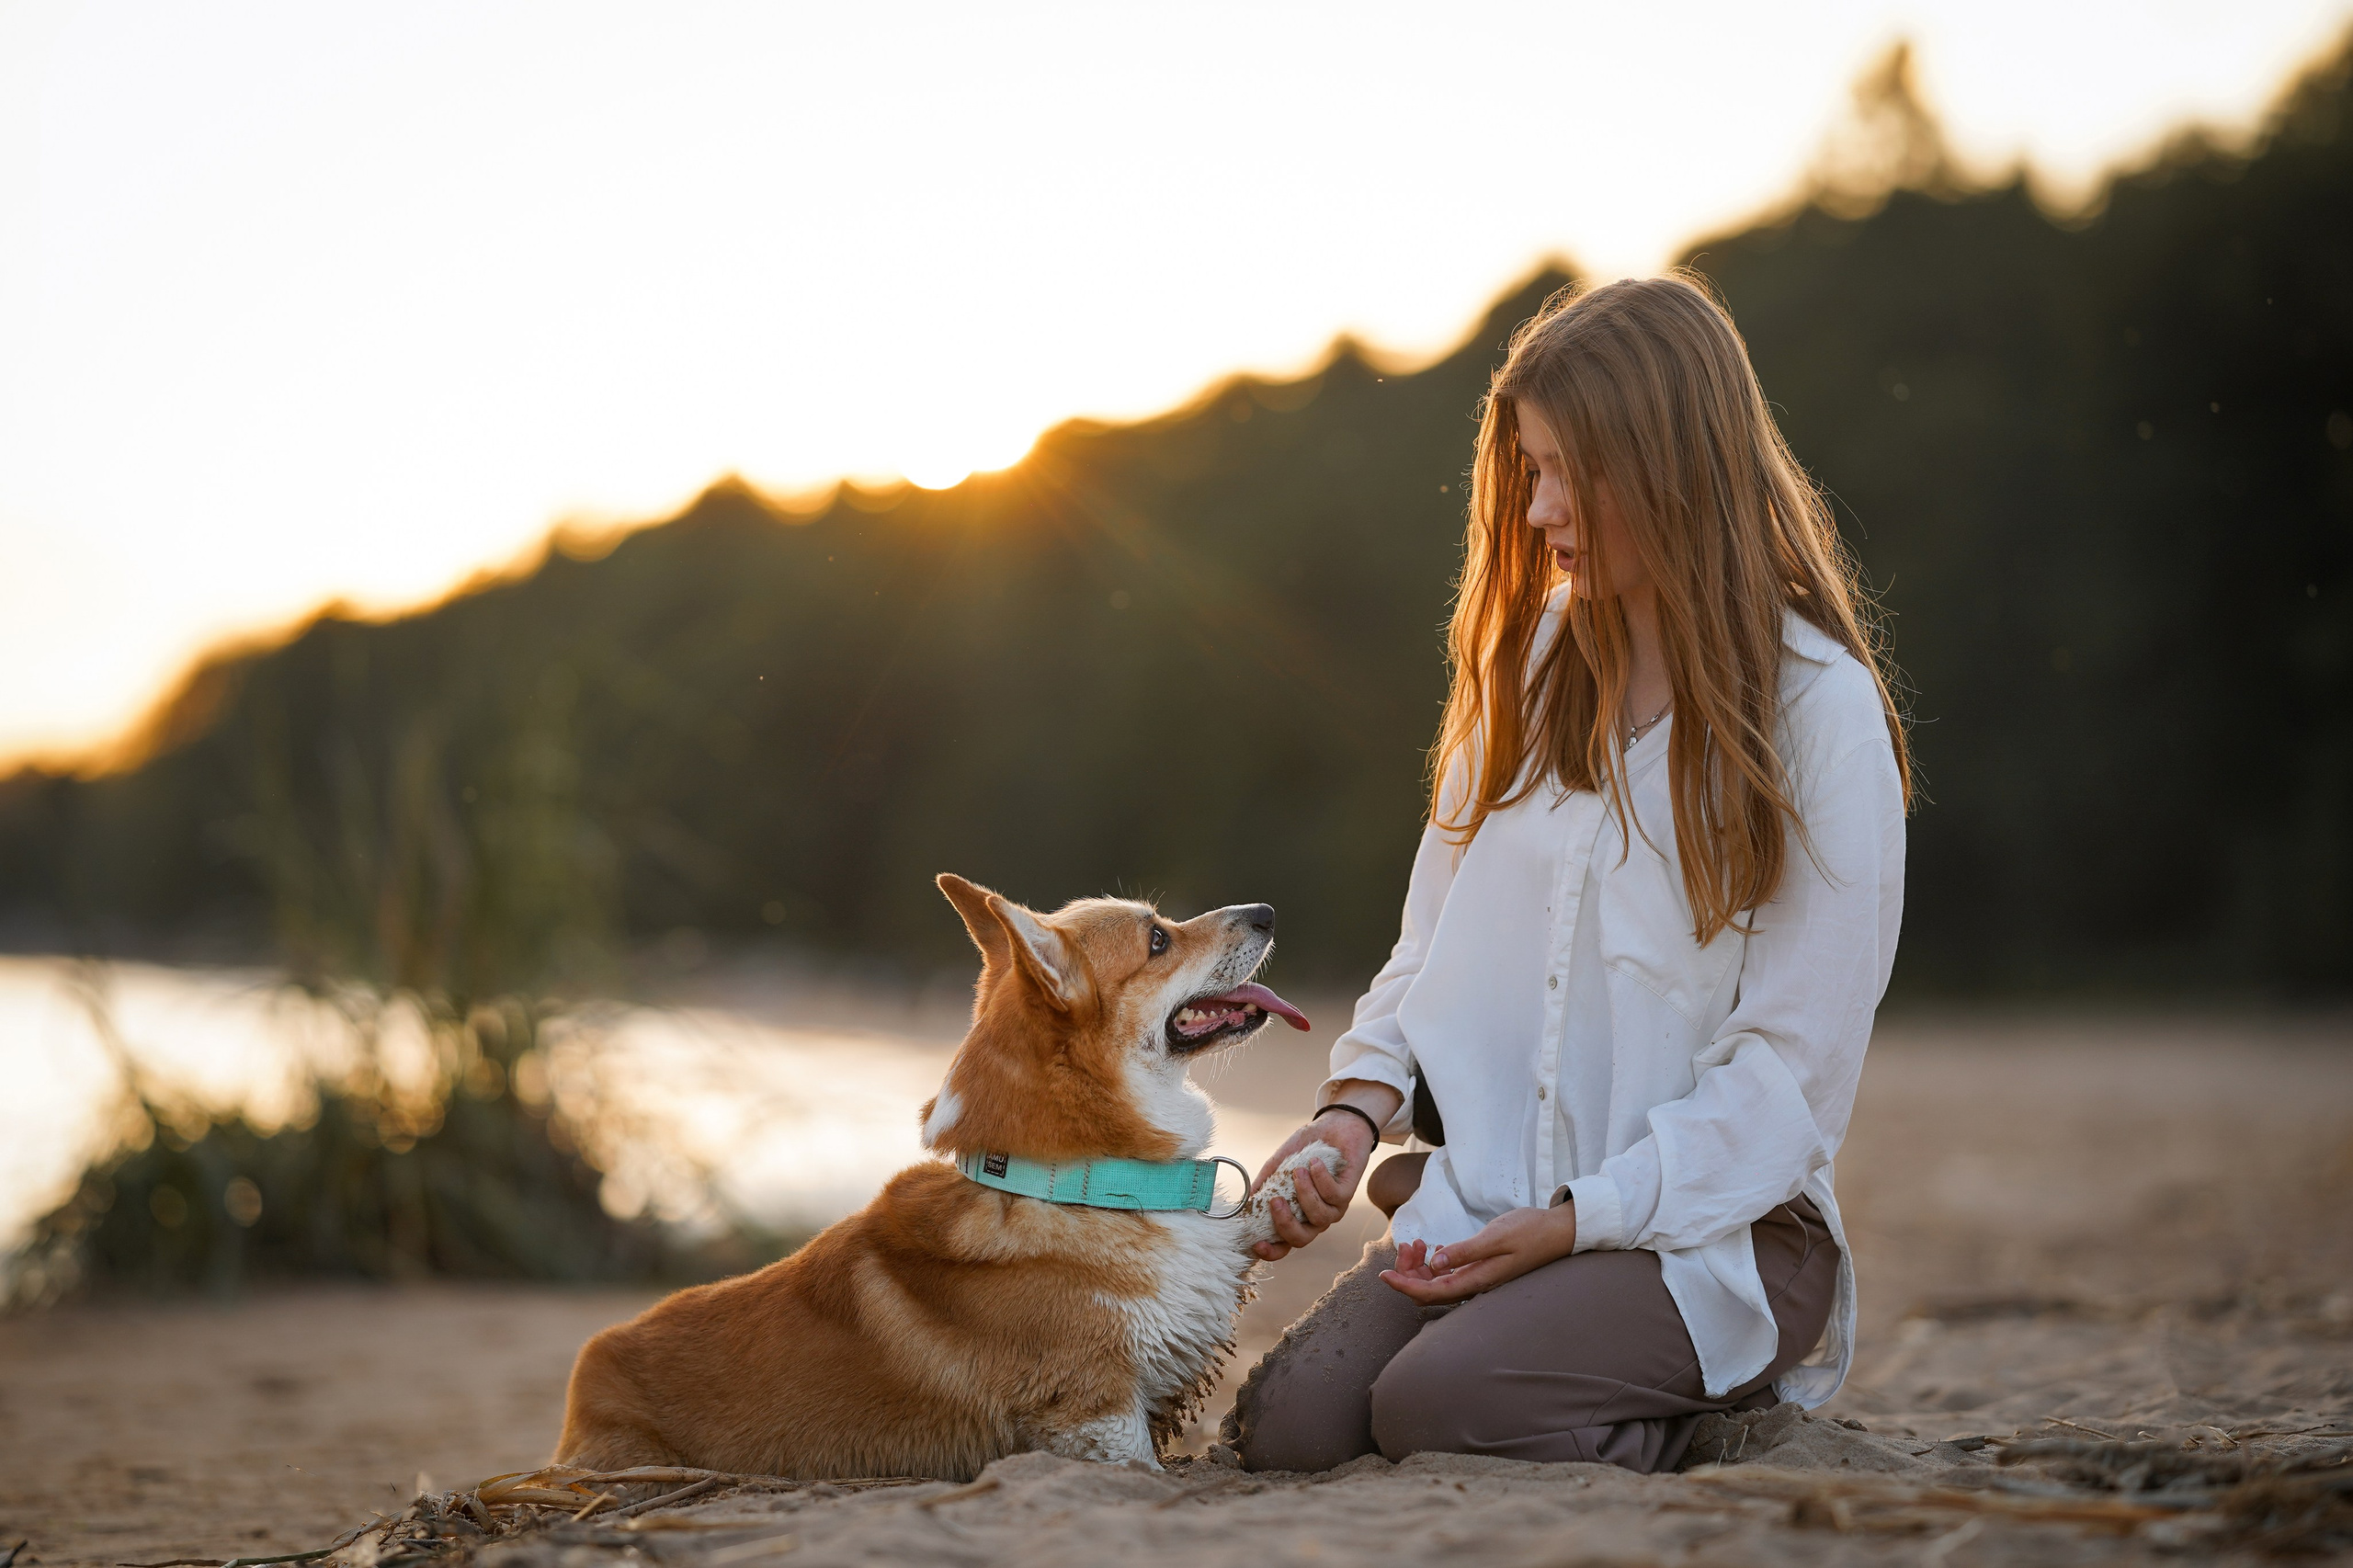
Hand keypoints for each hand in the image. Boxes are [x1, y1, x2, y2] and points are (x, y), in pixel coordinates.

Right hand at [1249, 1083, 1397, 1261]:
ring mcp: (1333, 1207)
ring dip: (1305, 1194)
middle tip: (1275, 1200)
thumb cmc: (1304, 1148)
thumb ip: (1264, 1183)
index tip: (1256, 1243)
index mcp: (1297, 1216)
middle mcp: (1315, 1217)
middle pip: (1302, 1240)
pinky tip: (1314, 1162)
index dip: (1271, 1251)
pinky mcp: (1348, 1193)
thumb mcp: (1278, 1164)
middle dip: (1286, 1224)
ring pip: (1320, 1218)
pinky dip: (1321, 1179)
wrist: (1335, 1125)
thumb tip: (1245, 1202)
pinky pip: (1334, 1196)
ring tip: (1298, 1170)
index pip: (1284, 1244)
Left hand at [1380, 1202, 1577, 1304]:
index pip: (1430, 1293)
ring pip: (1437, 1282)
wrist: (1558, 1232)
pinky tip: (1434, 1246)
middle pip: (1429, 1291)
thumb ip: (1465, 1251)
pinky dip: (1435, 1262)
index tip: (1382, 1276)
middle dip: (1409, 1272)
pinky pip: (1449, 1274)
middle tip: (1409, 1243)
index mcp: (1476, 1280)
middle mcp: (1475, 1285)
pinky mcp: (1481, 1270)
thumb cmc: (1530, 1232)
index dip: (1403, 1286)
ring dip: (1421, 1266)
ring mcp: (1478, 1279)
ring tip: (1418, 1242)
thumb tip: (1435, 1263)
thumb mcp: (1495, 1236)